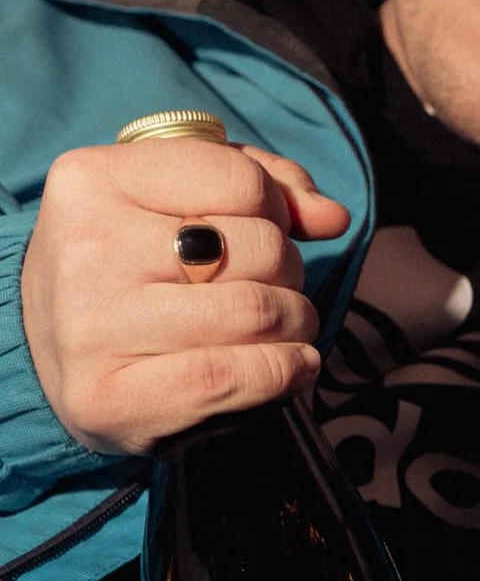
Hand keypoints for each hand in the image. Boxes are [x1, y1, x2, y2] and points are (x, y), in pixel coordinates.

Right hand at [20, 140, 351, 455]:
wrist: (47, 353)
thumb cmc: (135, 263)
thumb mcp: (184, 196)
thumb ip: (264, 183)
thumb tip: (331, 217)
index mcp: (93, 180)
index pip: (241, 180)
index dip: (275, 208)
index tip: (259, 228)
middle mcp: (84, 250)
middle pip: (259, 249)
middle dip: (287, 270)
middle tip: (265, 286)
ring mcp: (89, 328)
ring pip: (257, 312)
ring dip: (295, 322)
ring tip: (277, 326)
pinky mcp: (105, 400)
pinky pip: (231, 377)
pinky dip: (285, 372)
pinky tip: (289, 365)